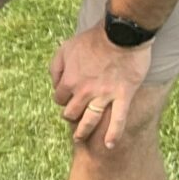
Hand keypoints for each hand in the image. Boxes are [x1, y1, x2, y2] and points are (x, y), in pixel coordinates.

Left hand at [49, 23, 151, 147]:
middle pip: (72, 113)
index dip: (63, 99)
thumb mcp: (65, 48)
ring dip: (83, 131)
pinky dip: (113, 134)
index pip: (59, 99)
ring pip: (90, 121)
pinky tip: (109, 145)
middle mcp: (84, 92)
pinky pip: (118, 120)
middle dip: (71, 116)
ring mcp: (104, 96)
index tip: (68, 98)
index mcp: (69, 81)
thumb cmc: (93, 39)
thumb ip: (56, 67)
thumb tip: (55, 83)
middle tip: (74, 117)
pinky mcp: (123, 96)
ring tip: (80, 138)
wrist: (121, 34)